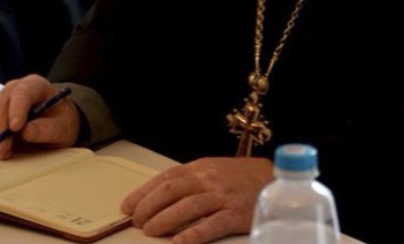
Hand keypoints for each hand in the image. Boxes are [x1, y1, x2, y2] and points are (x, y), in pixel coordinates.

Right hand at [0, 74, 78, 157]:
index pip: (22, 93)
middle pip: (1, 103)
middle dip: (0, 128)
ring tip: (2, 153)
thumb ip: (47, 129)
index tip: (15, 128)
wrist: (57, 123)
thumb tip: (25, 133)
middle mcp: (16, 89)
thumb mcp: (63, 127)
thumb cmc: (62, 121)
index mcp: (36, 85)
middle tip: (4, 149)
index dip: (17, 110)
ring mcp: (4, 100)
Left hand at [121, 157, 273, 243]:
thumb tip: (160, 197)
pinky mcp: (236, 214)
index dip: (143, 192)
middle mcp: (209, 179)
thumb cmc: (242, 178)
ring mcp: (223, 196)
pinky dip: (193, 234)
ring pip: (187, 207)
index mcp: (200, 168)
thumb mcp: (214, 170)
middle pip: (171, 191)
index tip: (127, 206)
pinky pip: (211, 225)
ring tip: (150, 231)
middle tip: (137, 221)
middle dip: (149, 207)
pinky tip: (179, 242)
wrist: (275, 180)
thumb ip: (191, 180)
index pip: (165, 178)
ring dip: (164, 219)